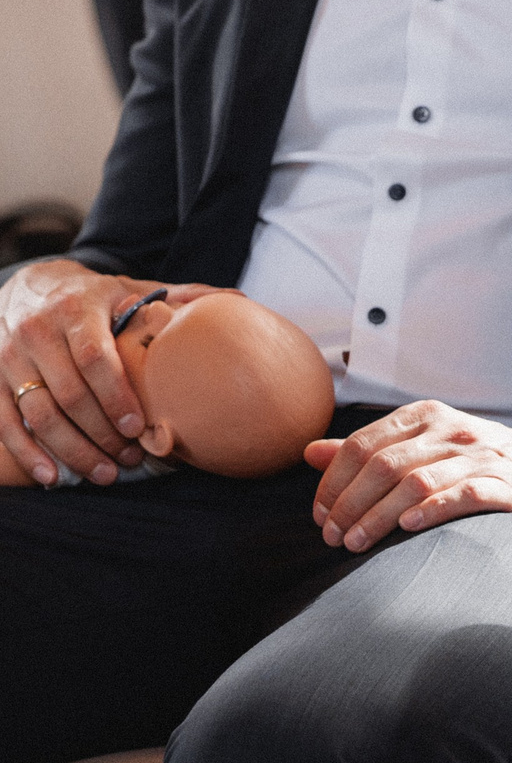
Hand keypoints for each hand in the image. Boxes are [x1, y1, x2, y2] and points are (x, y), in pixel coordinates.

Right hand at [0, 261, 214, 485]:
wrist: (29, 285)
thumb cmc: (94, 297)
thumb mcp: (131, 288)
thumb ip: (178, 296)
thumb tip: (236, 300)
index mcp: (76, 309)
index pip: (94, 356)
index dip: (115, 395)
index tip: (139, 426)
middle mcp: (37, 331)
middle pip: (67, 393)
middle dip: (101, 432)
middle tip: (132, 457)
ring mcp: (10, 356)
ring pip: (37, 413)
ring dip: (72, 449)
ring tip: (105, 473)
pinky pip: (5, 422)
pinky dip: (28, 453)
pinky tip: (51, 477)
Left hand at [305, 402, 511, 552]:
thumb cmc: (484, 463)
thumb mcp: (427, 446)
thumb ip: (370, 450)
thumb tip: (310, 453)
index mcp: (428, 417)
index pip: (364, 445)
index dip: (334, 482)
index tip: (321, 516)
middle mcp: (453, 431)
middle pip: (383, 465)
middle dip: (350, 505)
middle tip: (333, 538)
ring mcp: (483, 456)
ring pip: (416, 482)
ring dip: (378, 517)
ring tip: (357, 544)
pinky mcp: (510, 484)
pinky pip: (464, 494)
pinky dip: (431, 510)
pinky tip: (408, 529)